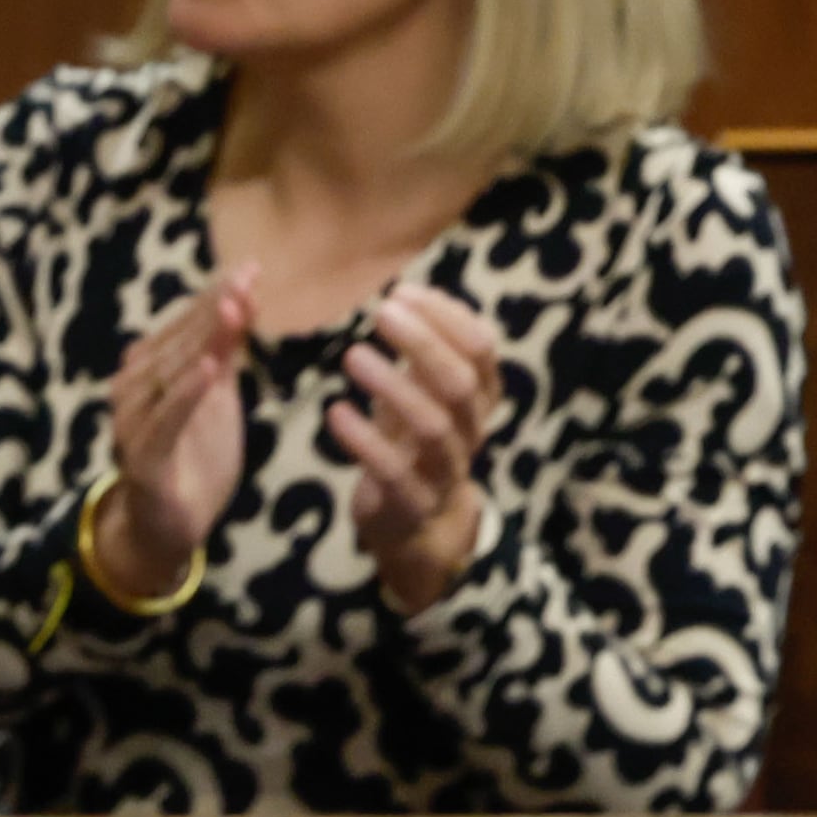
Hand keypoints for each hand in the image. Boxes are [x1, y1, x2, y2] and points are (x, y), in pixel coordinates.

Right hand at [96, 268, 256, 599]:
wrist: (172, 527)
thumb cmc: (194, 456)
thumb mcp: (219, 396)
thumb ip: (225, 352)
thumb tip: (244, 296)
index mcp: (148, 372)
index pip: (184, 326)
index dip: (216, 296)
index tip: (251, 267)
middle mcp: (132, 392)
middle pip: (176, 343)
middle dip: (212, 310)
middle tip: (245, 281)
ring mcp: (132, 426)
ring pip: (168, 375)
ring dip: (201, 342)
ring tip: (233, 312)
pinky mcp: (142, 461)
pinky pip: (164, 422)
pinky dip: (185, 395)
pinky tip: (209, 370)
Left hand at [337, 284, 500, 610]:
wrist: (417, 524)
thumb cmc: (414, 444)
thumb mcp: (423, 394)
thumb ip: (423, 354)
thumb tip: (408, 297)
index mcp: (480, 397)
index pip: (480, 347)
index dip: (446, 316)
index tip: (403, 292)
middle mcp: (471, 431)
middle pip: (460, 382)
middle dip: (424, 343)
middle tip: (382, 313)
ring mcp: (445, 470)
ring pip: (432, 425)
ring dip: (392, 386)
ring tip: (353, 355)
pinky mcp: (411, 502)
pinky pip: (392, 469)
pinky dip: (363, 438)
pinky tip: (335, 412)